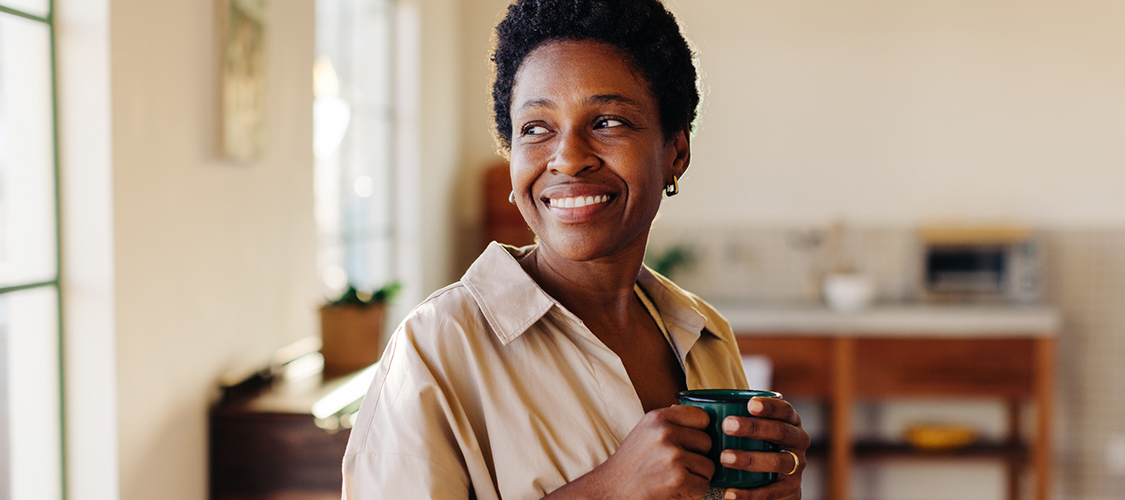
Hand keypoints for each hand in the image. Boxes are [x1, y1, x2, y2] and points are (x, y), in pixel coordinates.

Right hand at [546, 405, 714, 499]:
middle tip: (678, 464)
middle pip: (707, 442)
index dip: (700, 432)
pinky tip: (675, 488)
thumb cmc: (630, 464)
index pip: (701, 416)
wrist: (611, 490)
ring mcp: (673, 456)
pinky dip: (693, 492)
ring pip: (709, 466)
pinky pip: (704, 485)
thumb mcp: (645, 431)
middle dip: (698, 457)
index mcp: (658, 417)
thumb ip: (671, 422)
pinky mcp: (678, 478)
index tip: (690, 442)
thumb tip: (701, 417)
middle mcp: (665, 433)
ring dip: (697, 476)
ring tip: (674, 477)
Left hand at [719, 397, 808, 499]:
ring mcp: (796, 467)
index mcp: (790, 422)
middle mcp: (797, 442)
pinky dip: (749, 493)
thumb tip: (695, 402)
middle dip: (754, 428)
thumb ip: (737, 415)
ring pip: (777, 461)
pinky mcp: (790, 490)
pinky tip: (730, 492)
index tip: (749, 404)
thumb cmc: (757, 446)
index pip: (785, 410)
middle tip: (727, 426)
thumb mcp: (755, 430)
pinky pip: (770, 492)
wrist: (776, 485)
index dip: (770, 406)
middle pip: (781, 432)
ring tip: (724, 458)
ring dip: (750, 459)